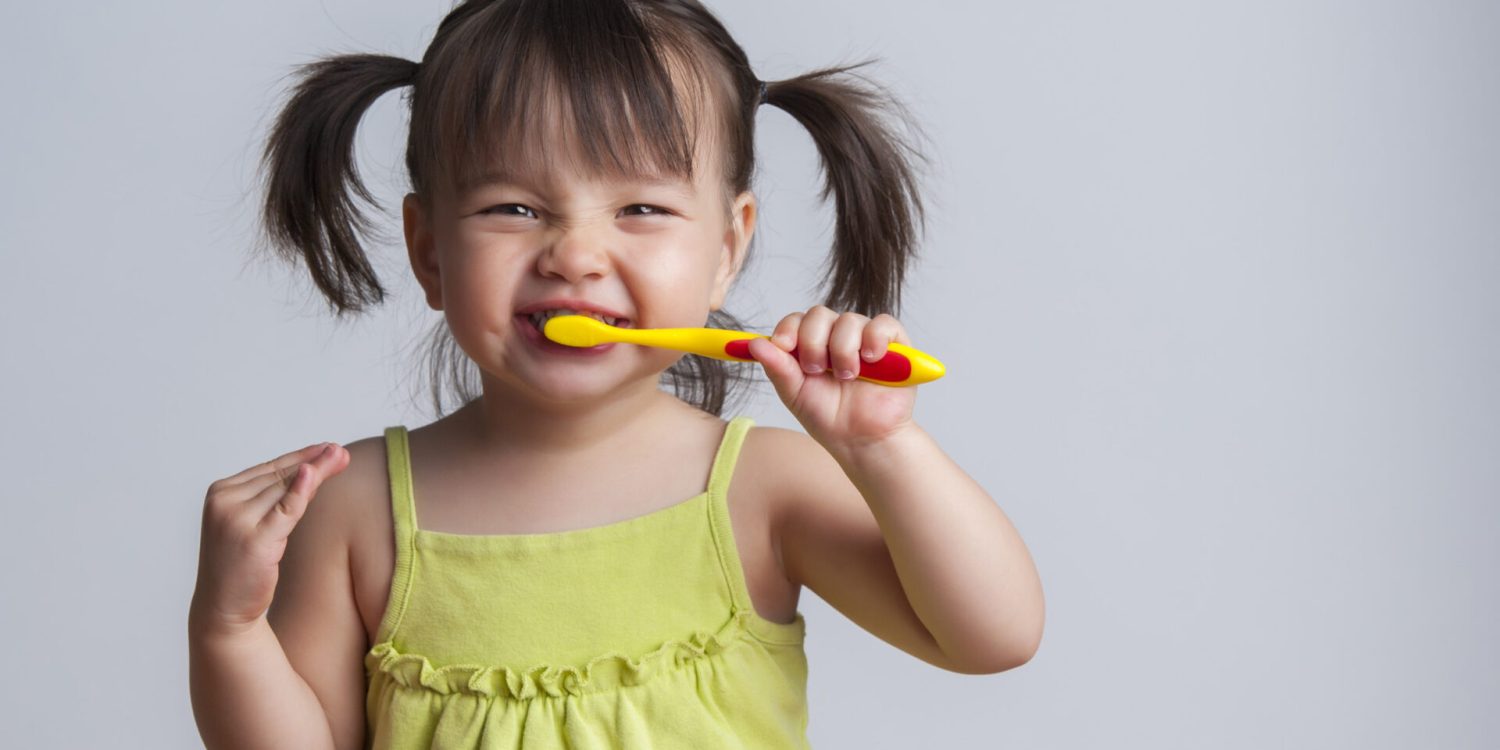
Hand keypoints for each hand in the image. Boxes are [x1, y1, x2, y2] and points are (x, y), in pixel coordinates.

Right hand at [189, 441, 349, 637]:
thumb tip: (312, 470)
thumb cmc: (242, 566)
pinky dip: (301, 492)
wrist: (223, 609)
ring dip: (316, 472)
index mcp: (220, 493)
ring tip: (341, 457)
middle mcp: (223, 502)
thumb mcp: (257, 524)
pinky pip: (285, 510)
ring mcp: (236, 520)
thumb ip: (278, 498)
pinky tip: (314, 474)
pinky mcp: (253, 540)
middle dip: (313, 462)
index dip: (301, 457)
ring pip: (285, 490)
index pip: (268, 469)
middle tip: (341, 451)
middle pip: (279, 476)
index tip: (327, 448)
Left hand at [746, 305, 918, 453]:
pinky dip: (875, 338)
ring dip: (843, 350)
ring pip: (849, 320)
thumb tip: (754, 343)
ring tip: (847, 377)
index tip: (783, 346)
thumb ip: (776, 367)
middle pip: (819, 314)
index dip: (788, 329)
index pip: (796, 320)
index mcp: (811, 345)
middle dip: (813, 341)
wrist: (861, 440)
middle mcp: (836, 337)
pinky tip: (870, 359)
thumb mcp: (794, 393)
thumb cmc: (828, 418)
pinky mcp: (894, 344)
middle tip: (816, 370)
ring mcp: (865, 338)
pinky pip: (883, 324)